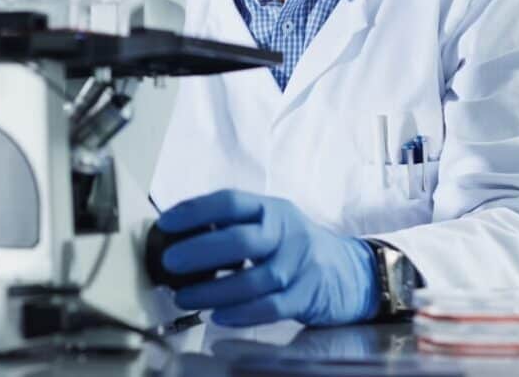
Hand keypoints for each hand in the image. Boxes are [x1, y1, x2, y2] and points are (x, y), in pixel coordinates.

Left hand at [156, 190, 379, 326]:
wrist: (353, 271)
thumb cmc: (296, 247)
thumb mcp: (272, 225)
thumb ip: (234, 227)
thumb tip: (179, 236)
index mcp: (271, 210)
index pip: (230, 201)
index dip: (195, 211)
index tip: (165, 223)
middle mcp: (286, 232)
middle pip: (241, 239)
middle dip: (200, 251)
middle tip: (170, 262)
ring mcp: (300, 264)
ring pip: (254, 279)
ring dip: (214, 290)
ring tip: (184, 297)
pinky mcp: (308, 295)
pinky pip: (271, 307)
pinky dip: (242, 314)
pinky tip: (219, 317)